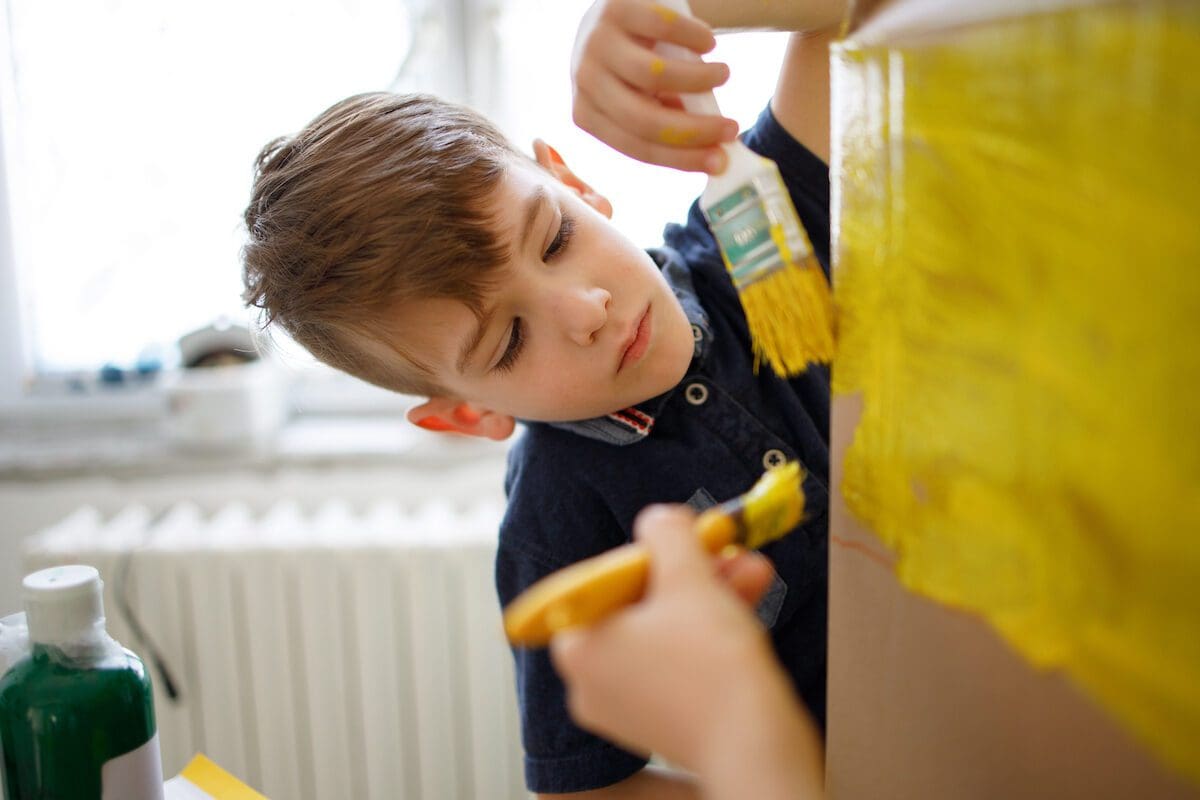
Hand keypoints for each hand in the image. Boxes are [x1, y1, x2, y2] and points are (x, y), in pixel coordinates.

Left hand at [549, 504, 782, 770]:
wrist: (756, 747)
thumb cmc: (712, 666)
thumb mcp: (688, 577)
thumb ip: (667, 534)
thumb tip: (658, 518)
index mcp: (577, 646)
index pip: (605, 578)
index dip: (651, 550)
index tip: (688, 534)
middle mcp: (590, 681)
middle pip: (640, 603)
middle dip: (693, 571)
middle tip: (726, 548)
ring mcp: (625, 707)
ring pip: (667, 631)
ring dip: (711, 594)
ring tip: (753, 567)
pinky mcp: (662, 722)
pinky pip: (680, 662)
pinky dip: (710, 632)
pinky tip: (751, 597)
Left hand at [570, 0, 740, 172]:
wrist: (616, 10)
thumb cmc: (635, 61)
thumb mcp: (642, 97)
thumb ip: (668, 122)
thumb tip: (714, 155)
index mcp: (588, 114)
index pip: (636, 147)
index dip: (681, 159)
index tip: (720, 162)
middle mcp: (586, 81)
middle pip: (644, 119)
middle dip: (695, 131)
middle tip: (733, 129)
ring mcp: (597, 43)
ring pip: (654, 75)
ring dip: (699, 81)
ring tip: (723, 75)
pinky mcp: (617, 8)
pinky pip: (663, 28)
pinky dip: (693, 38)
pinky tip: (709, 44)